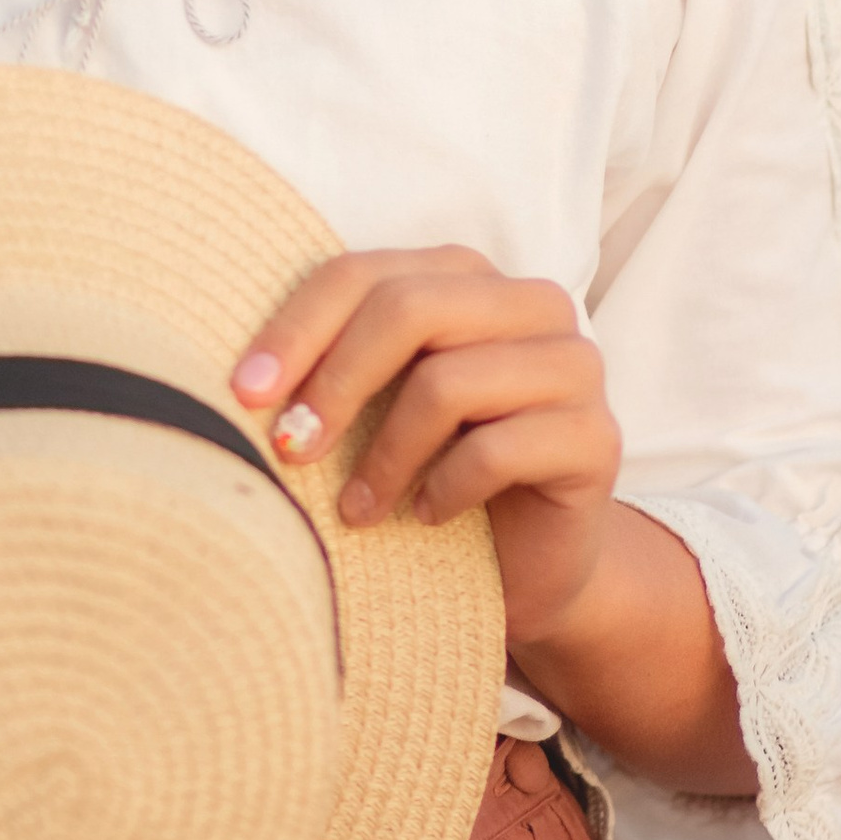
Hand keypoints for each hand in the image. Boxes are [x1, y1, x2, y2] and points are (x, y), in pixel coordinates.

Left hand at [231, 243, 622, 656]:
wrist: (529, 565)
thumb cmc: (434, 473)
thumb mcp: (378, 407)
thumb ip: (335, 366)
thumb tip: (243, 378)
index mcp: (468, 276)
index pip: (365, 274)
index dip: (298, 328)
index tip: (243, 392)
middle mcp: (532, 303)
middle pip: (409, 309)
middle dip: (336, 382)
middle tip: (290, 449)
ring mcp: (575, 366)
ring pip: (448, 382)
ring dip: (384, 455)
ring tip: (354, 508)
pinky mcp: (597, 438)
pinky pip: (496, 451)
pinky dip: (443, 490)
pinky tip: (425, 518)